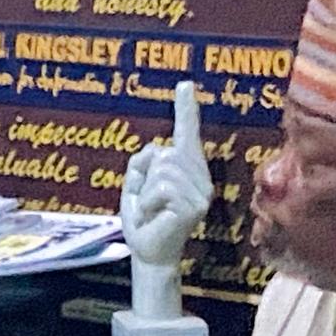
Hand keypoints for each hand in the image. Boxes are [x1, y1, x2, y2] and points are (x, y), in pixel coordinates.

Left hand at [120, 81, 211, 269]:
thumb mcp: (133, 186)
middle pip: (165, 154)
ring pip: (163, 170)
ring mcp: (201, 193)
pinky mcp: (194, 207)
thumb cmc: (143, 220)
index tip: (184, 83)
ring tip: (152, 211)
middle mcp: (200, 178)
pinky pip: (161, 189)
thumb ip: (141, 164)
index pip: (186, 134)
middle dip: (146, 177)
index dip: (185, 109)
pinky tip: (153, 217)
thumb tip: (156, 150)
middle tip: (148, 203)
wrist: (147, 252)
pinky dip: (147, 202)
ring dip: (145, 192)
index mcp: (187, 169)